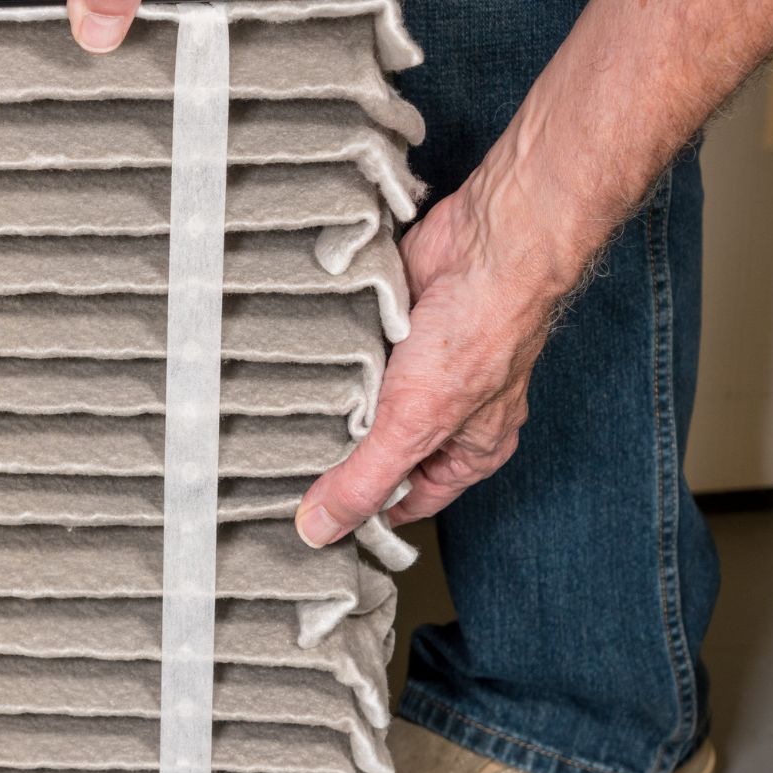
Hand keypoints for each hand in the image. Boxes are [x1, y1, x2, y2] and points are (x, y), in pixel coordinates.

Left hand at [294, 158, 580, 547]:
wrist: (488, 243)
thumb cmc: (479, 333)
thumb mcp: (415, 425)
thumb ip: (366, 480)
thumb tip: (320, 529)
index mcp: (466, 451)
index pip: (405, 501)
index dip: (361, 513)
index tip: (309, 520)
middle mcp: (444, 414)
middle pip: (377, 452)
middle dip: (338, 456)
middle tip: (284, 466)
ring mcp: (417, 370)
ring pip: (359, 403)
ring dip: (331, 404)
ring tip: (286, 414)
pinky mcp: (392, 329)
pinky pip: (351, 357)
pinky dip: (331, 359)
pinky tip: (302, 366)